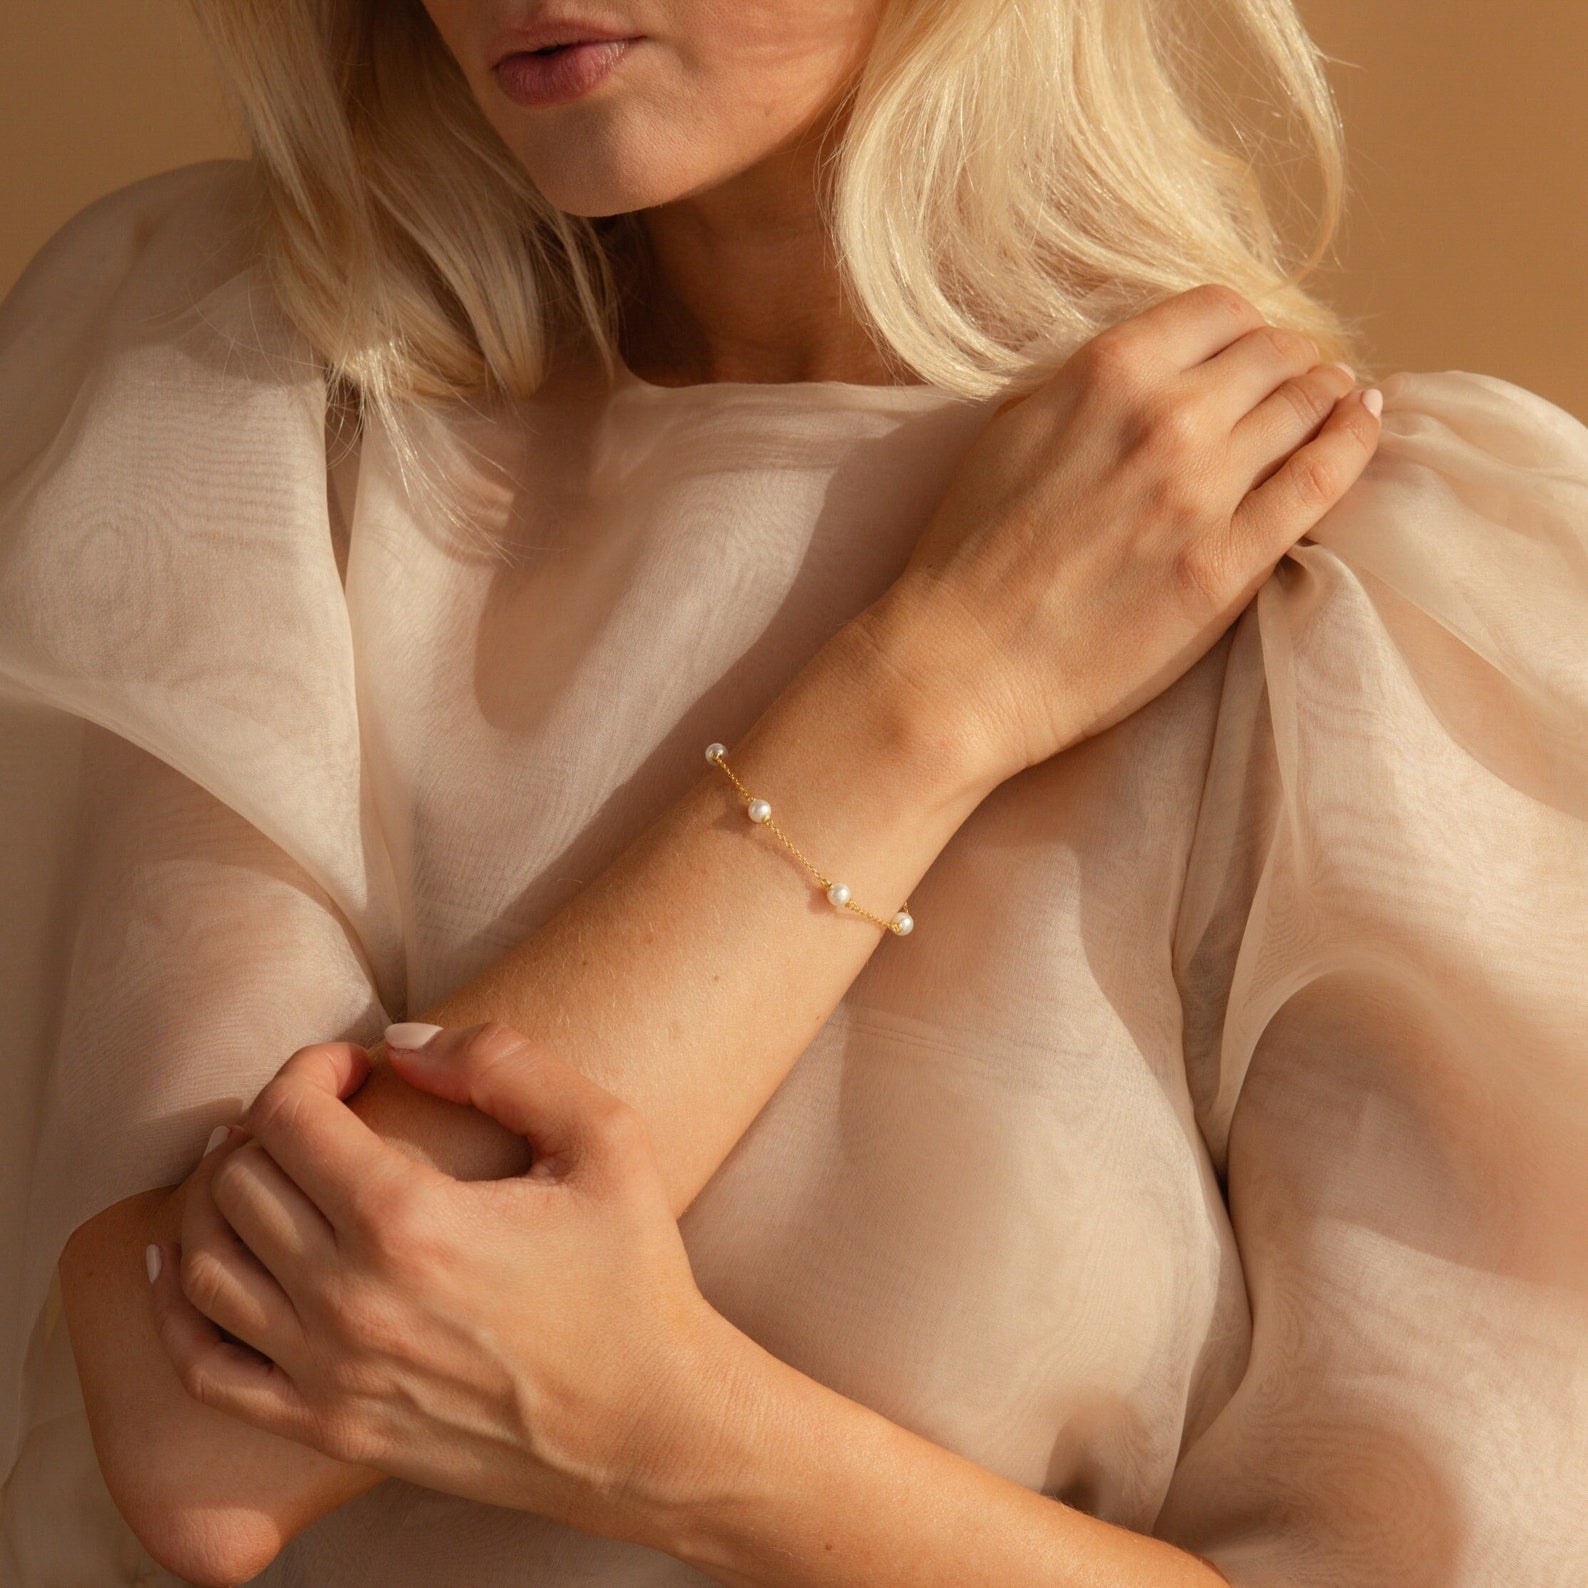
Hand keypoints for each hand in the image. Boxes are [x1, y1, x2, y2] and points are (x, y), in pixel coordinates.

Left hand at [148, 1023, 746, 1543]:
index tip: (354, 1065)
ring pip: (206, 1259)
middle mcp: (349, 1300)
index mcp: (410, 1221)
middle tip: (324, 1110)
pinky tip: (188, 1261)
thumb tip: (401, 1039)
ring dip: (221, 1195)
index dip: (309, 1067)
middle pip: (239, 1176)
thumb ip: (504, 1063)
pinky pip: (204, 1364)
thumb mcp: (604, 1138)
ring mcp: (329, 1374)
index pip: (290, 1114)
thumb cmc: (633, 1275)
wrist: (646, 1427)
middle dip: (271, 1119)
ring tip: (271, 1167)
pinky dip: (179, 1304)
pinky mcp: (327, 1429)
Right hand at [865, 283, 1381, 784]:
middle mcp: (1165, 416)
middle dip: (1292, 361)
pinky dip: (1354, 440)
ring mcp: (1205, 491)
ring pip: (1310, 404)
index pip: (1219, 308)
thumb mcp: (1011, 432)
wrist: (961, 665)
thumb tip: (1153, 367)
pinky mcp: (1231, 563)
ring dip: (1328, 396)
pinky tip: (1362, 427)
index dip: (1243, 328)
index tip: (1247, 353)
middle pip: (1276, 352)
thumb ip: (1084, 387)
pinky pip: (1324, 478)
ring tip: (1334, 406)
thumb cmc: (969, 556)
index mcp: (1105, 372)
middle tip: (1296, 384)